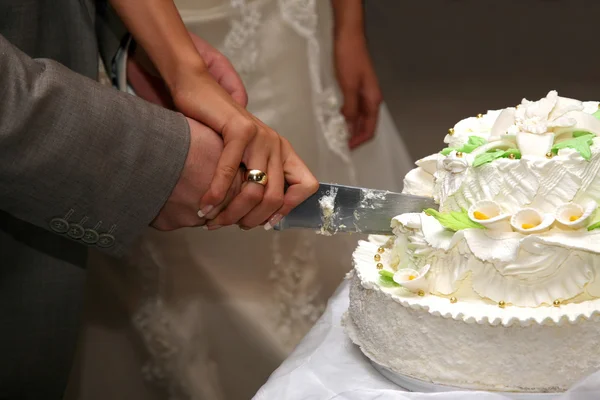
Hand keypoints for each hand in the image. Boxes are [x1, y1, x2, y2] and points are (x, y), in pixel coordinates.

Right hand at [129, 34, 317, 229]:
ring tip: (213, 220)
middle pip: (275, 197)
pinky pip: (230, 171)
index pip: (307, 186)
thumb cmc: (217, 129)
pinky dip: (216, 193)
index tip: (265, 222)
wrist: (200, 92)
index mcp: (283, 152)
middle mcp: (277, 144)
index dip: (288, 209)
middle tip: (229, 224)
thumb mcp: (244, 155)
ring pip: (255, 189)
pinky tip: (205, 204)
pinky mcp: (240, 129)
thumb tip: (255, 217)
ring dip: (232, 212)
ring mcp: (261, 136)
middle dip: (251, 219)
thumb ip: (253, 178)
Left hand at [334, 31, 382, 149]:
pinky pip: (355, 108)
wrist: (348, 37)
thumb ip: (350, 108)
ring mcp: (365, 93)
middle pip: (367, 125)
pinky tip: (339, 118)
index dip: (359, 141)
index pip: (370, 128)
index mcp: (373, 100)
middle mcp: (372, 98)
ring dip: (351, 127)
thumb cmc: (349, 58)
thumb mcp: (348, 86)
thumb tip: (350, 127)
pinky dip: (348, 116)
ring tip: (339, 135)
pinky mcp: (357, 87)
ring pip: (361, 117)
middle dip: (356, 137)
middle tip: (341, 145)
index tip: (347, 148)